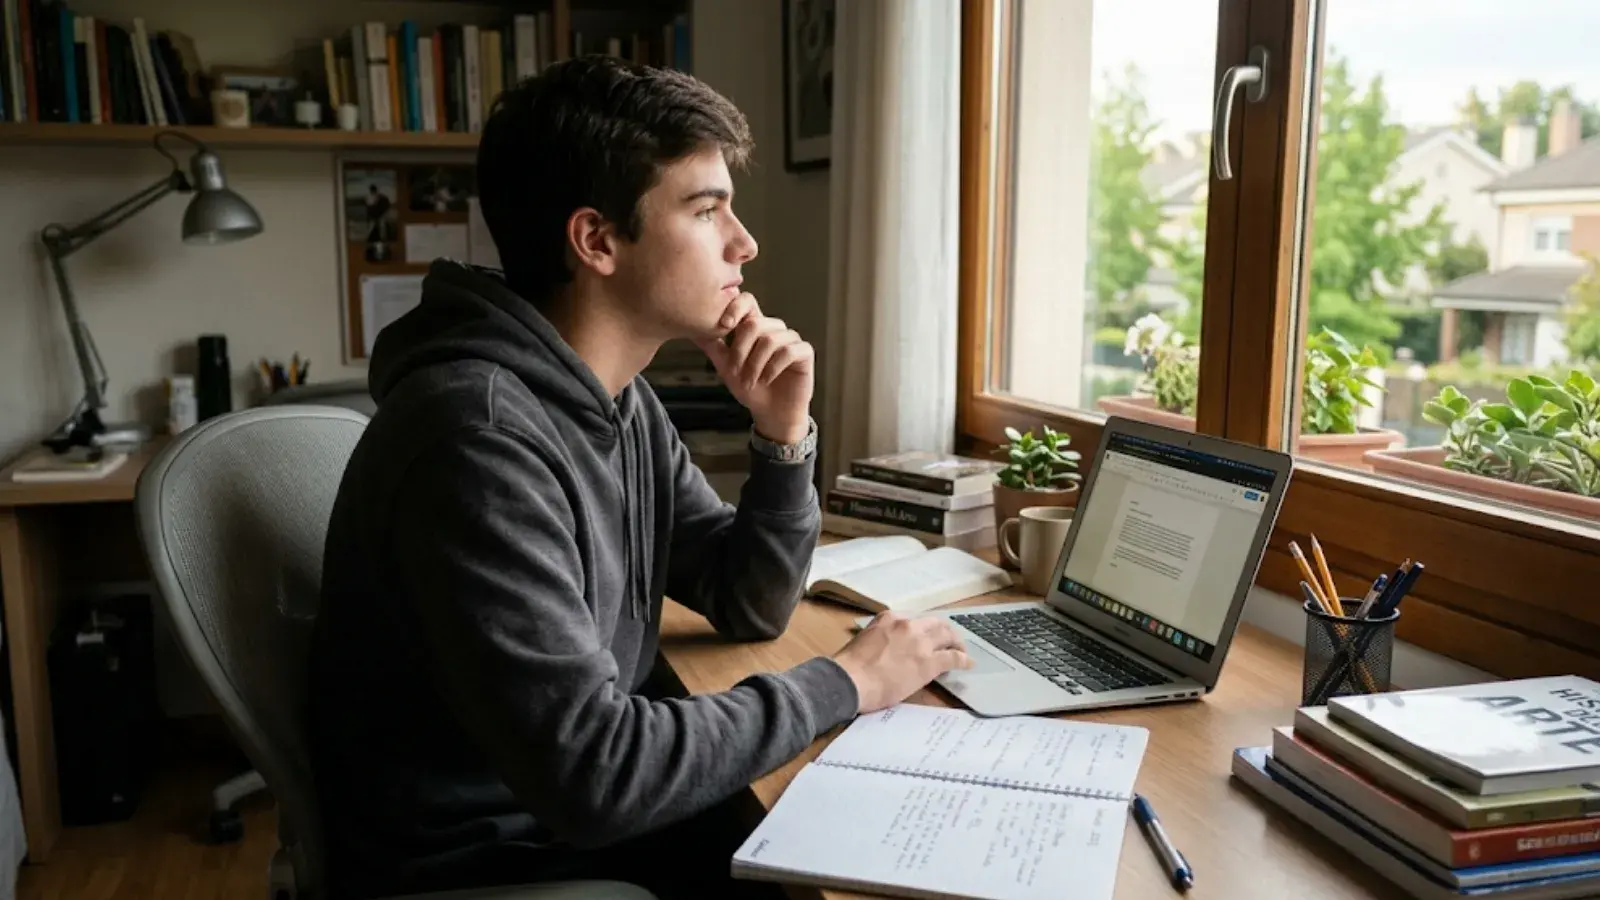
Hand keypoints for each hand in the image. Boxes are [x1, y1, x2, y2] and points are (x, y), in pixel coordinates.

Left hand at [693, 293, 813, 444]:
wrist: (771, 413)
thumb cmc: (751, 389)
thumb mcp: (726, 367)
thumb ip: (713, 347)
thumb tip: (692, 330)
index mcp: (755, 327)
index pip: (747, 301)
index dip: (735, 307)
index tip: (724, 325)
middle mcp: (774, 329)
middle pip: (755, 323)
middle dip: (740, 350)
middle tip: (735, 372)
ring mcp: (791, 339)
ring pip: (770, 339)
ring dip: (755, 364)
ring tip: (750, 381)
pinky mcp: (804, 353)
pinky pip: (788, 351)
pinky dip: (772, 368)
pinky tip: (766, 380)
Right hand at [832, 612, 972, 713]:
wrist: (850, 680)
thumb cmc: (850, 666)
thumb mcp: (865, 639)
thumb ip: (880, 638)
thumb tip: (886, 649)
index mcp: (889, 618)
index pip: (914, 620)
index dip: (924, 630)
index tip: (926, 637)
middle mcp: (907, 624)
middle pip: (935, 624)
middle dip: (945, 632)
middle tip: (950, 641)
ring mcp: (920, 642)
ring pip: (947, 636)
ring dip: (956, 642)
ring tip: (961, 651)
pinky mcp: (929, 662)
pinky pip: (952, 657)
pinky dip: (963, 659)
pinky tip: (967, 663)